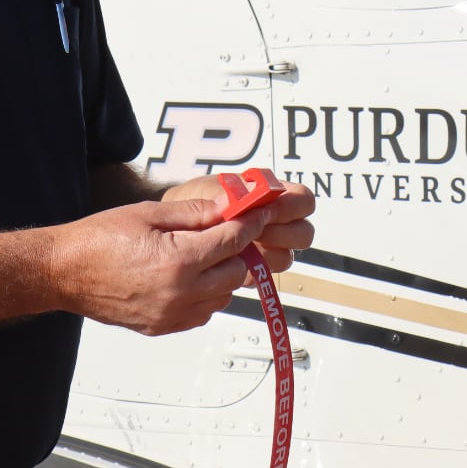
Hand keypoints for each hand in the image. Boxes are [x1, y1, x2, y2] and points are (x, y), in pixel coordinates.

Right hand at [50, 197, 270, 334]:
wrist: (64, 271)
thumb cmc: (98, 239)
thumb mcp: (149, 213)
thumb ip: (194, 213)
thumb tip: (227, 208)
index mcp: (178, 261)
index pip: (232, 241)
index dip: (250, 224)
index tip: (259, 213)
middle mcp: (179, 293)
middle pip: (235, 273)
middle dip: (238, 250)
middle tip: (230, 233)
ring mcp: (170, 315)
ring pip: (223, 297)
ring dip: (223, 275)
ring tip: (206, 256)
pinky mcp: (161, 327)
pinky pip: (202, 314)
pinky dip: (206, 296)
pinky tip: (191, 278)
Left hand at [164, 175, 316, 276]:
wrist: (163, 229)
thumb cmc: (186, 202)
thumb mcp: (201, 193)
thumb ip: (226, 196)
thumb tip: (247, 198)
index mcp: (268, 195)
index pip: (303, 200)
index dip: (291, 207)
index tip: (268, 212)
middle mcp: (273, 222)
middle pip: (303, 233)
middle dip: (281, 233)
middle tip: (257, 232)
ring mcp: (265, 247)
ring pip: (285, 257)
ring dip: (266, 252)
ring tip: (241, 247)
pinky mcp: (251, 270)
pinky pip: (263, 275)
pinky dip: (250, 270)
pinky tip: (232, 262)